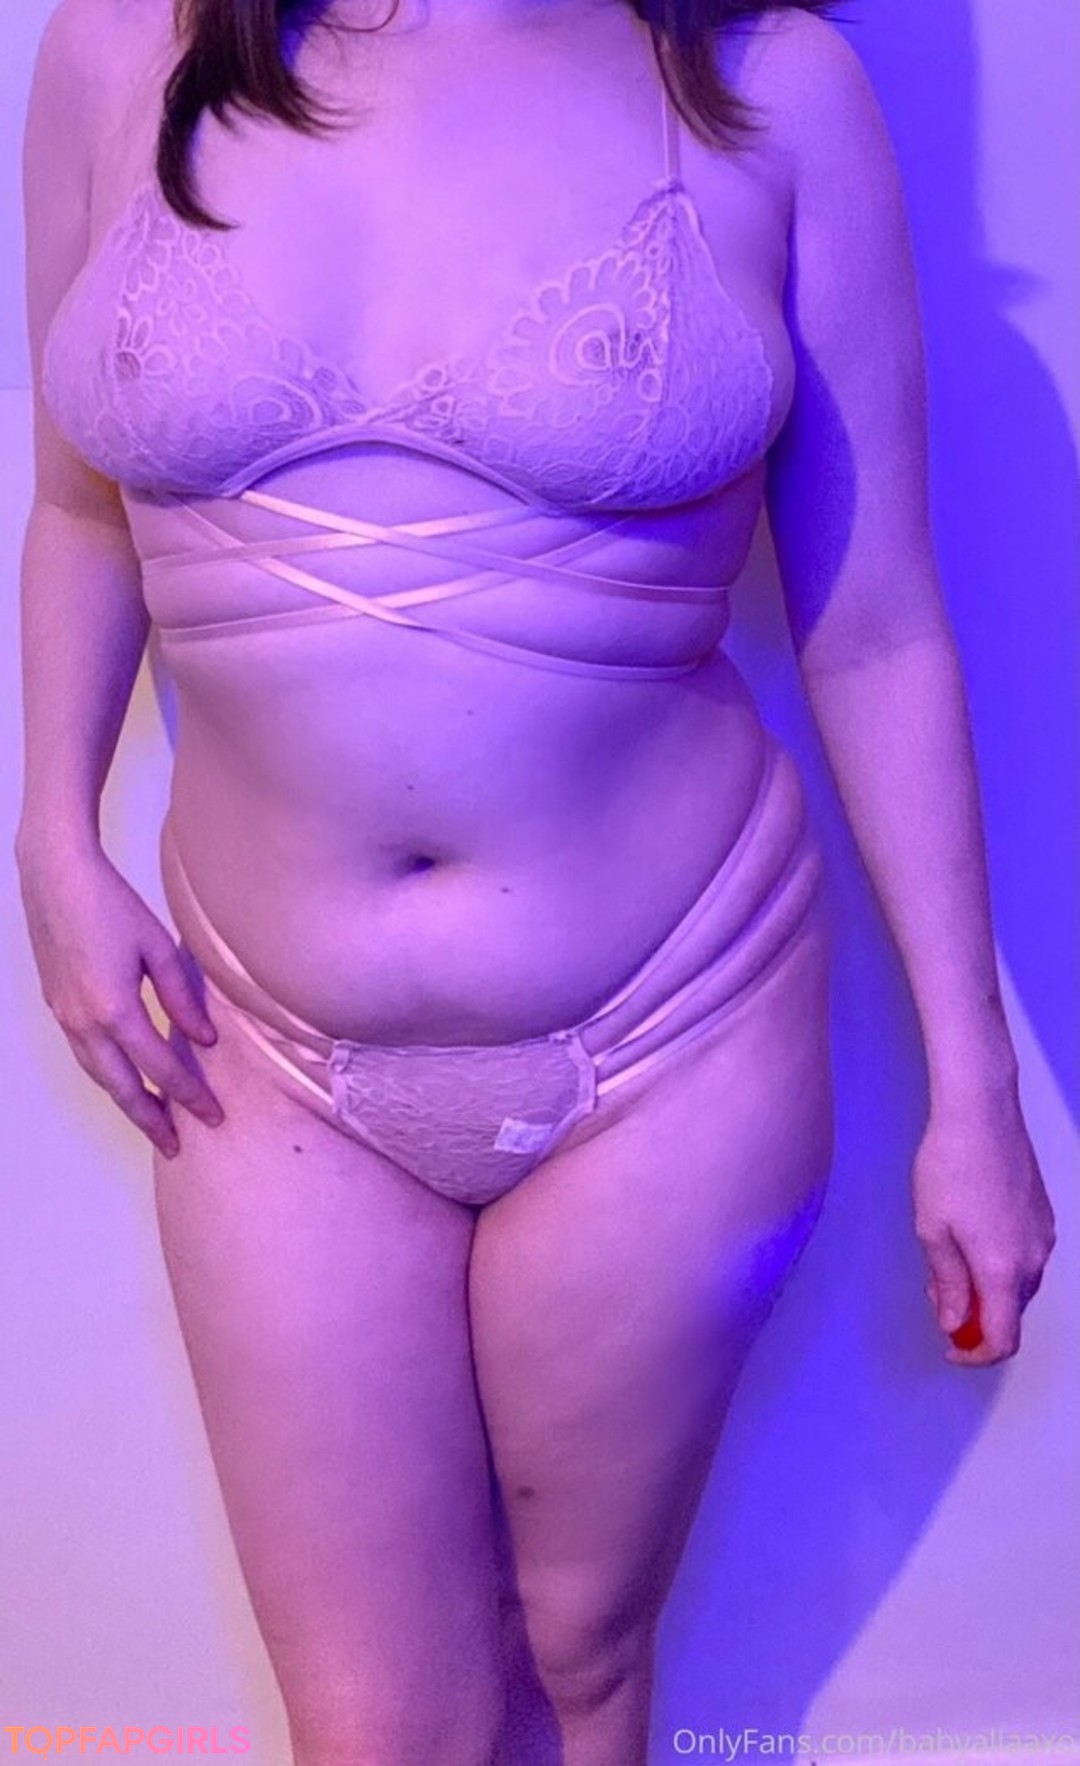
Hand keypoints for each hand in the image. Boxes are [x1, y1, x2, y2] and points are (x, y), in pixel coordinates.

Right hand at [18, 840, 224, 1157]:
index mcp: (115, 1009)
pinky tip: (123, 1077)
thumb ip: (183, 998)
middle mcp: (85, 1022)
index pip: (160, 1068)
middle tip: (176, 1145)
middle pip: (121, 1088)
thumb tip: (205, 1040)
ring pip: (98, 1076)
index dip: (190, 1095)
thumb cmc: (112, 905)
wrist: (56, 876)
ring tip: (153, 1119)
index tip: (214, 1116)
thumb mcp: (160, 949)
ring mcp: (65, 1017)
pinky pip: (84, 1056)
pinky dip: (106, 1077)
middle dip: (151, 1120)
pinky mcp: (57, 1006)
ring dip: (126, 1101)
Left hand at [912, 1084, 1055, 1365]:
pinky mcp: (1044, 1216)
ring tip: (947, 1259)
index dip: (977, 1356)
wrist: (982, 1114)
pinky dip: (1000, 1266)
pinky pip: (1025, 1259)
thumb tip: (954, 1322)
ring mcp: (1044, 1236)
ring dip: (987, 1289)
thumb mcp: (932, 1230)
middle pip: (1011, 1313)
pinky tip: (970, 1238)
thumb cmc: (948, 1169)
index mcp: (1004, 1270)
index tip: (950, 1348)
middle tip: (936, 1291)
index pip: (1004, 1339)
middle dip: (976, 1316)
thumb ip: (947, 1282)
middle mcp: (1034, 1259)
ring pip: (1019, 1285)